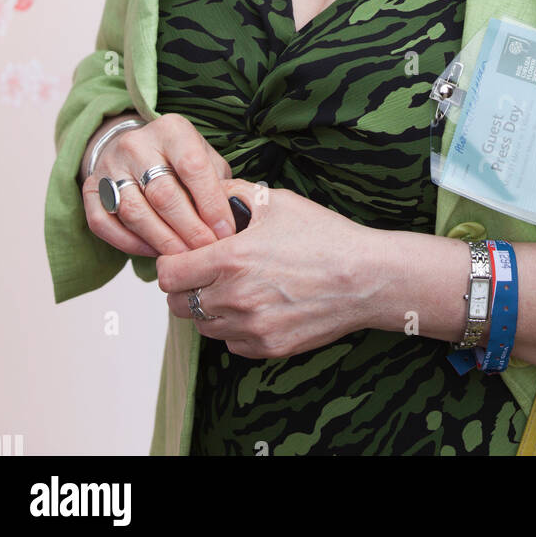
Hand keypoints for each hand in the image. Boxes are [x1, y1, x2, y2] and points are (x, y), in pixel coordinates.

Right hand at [82, 113, 233, 258]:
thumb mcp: (204, 158)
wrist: (135, 149)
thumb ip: (219, 183)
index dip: (211, 203)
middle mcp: (136, 144)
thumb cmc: (178, 159)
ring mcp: (110, 166)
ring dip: (163, 242)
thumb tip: (235, 219)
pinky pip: (106, 224)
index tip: (225, 231)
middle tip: (207, 252)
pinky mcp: (92, 189)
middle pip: (163, 194)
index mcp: (171, 130)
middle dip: (189, 229)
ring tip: (185, 259)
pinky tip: (154, 253)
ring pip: (135, 212)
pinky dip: (131, 244)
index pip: (193, 166)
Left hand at [158, 180, 385, 359]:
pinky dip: (233, 328)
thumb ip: (233, 194)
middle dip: (185, 286)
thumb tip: (206, 189)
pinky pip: (231, 343)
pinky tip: (254, 306)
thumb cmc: (325, 236)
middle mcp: (235, 299)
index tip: (183, 255)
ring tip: (231, 287)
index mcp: (231, 260)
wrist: (366, 278)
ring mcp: (252, 328)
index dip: (171, 262)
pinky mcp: (268, 348)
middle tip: (203, 271)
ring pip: (203, 326)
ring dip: (208, 308)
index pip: (169, 273)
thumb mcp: (276, 202)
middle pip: (178, 304)